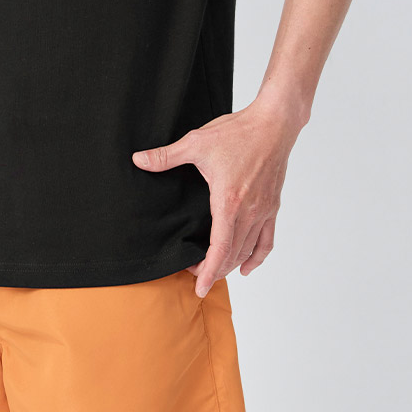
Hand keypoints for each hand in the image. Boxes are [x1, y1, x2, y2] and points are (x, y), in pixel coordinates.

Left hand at [130, 96, 301, 295]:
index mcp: (229, 201)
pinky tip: (247, 266)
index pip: (220, 248)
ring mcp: (263, 210)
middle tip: (194, 275)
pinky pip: (266, 240)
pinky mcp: (272, 206)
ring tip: (214, 271)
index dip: (209, 271)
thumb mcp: (196, 143)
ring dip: (231, 265)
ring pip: (248, 250)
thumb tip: (138, 159)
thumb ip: (166, 156)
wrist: (273, 124)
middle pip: (233, 254)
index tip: (199, 287)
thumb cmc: (238, 132)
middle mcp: (249, 211)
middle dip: (214, 270)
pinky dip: (257, 257)